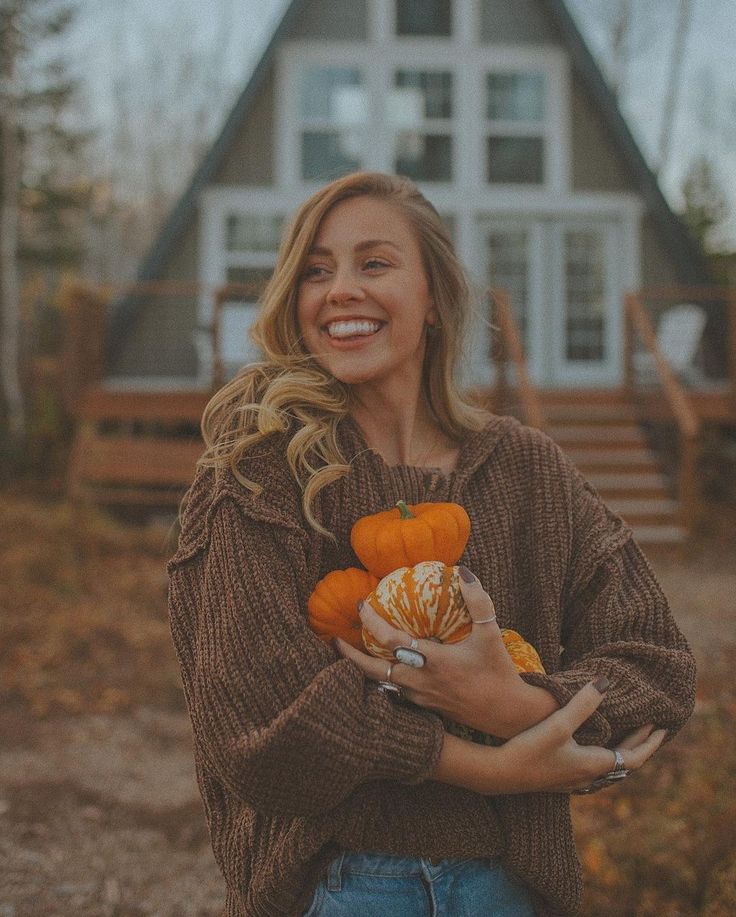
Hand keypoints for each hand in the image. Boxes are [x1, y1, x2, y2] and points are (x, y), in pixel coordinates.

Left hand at [333, 567, 556, 737]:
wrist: (508, 714)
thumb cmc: (498, 671)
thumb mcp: (490, 632)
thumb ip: (477, 601)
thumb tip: (463, 571)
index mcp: (433, 661)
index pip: (391, 640)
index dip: (372, 621)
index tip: (360, 604)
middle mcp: (421, 682)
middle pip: (373, 670)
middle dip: (350, 656)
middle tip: (335, 640)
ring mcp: (421, 698)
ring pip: (382, 684)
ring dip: (364, 669)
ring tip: (352, 653)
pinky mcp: (425, 708)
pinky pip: (395, 693)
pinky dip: (383, 680)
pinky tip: (381, 670)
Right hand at [489, 680, 666, 794]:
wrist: (497, 775)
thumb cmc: (529, 750)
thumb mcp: (558, 724)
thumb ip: (583, 704)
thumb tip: (606, 683)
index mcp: (593, 765)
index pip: (633, 757)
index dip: (649, 743)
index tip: (662, 728)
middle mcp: (587, 776)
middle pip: (623, 762)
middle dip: (638, 744)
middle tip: (650, 726)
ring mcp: (572, 780)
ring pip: (607, 767)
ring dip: (620, 751)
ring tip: (626, 734)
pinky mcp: (559, 778)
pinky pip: (593, 768)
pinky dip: (603, 754)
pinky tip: (593, 745)